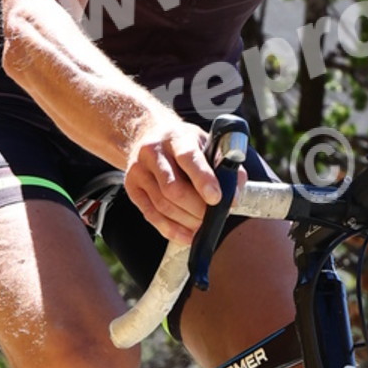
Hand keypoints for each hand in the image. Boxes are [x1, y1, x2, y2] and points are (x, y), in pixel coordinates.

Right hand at [118, 105, 226, 244]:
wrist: (145, 133)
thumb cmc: (182, 142)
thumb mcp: (204, 142)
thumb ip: (224, 166)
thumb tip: (235, 197)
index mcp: (176, 137)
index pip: (189, 158)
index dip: (203, 180)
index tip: (217, 198)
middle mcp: (153, 152)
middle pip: (174, 189)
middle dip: (197, 209)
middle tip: (212, 217)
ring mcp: (138, 170)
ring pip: (162, 205)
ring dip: (186, 222)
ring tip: (202, 226)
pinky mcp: (132, 187)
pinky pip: (151, 215)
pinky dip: (171, 230)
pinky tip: (187, 235)